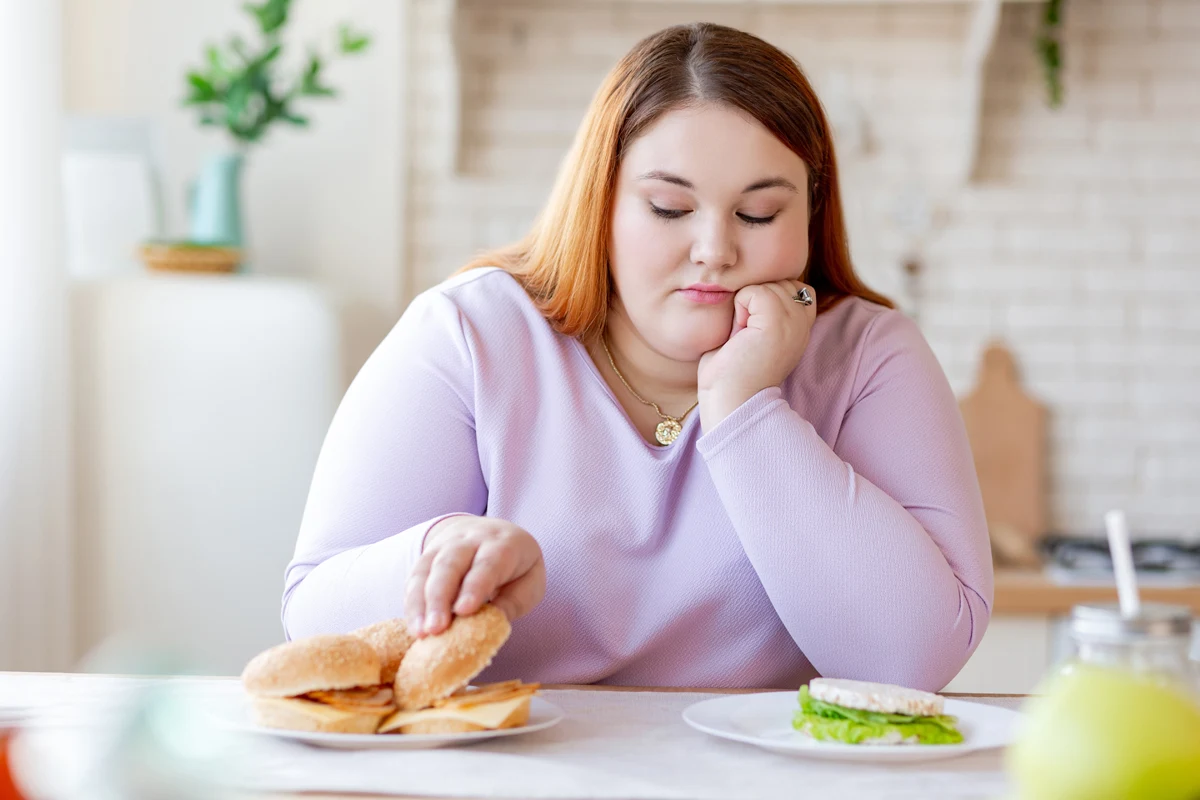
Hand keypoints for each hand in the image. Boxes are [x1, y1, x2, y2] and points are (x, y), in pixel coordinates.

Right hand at [405, 515, 545, 637]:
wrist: (491, 530)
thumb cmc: (516, 566)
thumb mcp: (530, 581)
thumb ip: (515, 601)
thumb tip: (493, 623)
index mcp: (502, 543)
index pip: (487, 563)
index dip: (475, 586)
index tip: (464, 611)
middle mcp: (470, 540)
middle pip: (450, 564)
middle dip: (440, 597)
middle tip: (436, 629)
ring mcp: (445, 545)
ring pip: (428, 570)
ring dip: (421, 603)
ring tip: (421, 633)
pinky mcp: (427, 557)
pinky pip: (415, 578)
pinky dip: (413, 604)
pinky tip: (414, 627)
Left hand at [697, 279, 815, 430]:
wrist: (731, 403)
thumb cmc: (730, 374)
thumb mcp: (749, 334)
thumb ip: (757, 310)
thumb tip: (746, 283)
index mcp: (800, 327)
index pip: (793, 285)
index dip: (765, 297)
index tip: (751, 330)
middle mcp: (802, 324)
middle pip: (778, 280)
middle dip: (754, 299)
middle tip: (744, 334)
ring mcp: (793, 322)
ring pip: (766, 284)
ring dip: (745, 304)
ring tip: (742, 335)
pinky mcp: (778, 322)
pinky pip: (755, 291)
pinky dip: (740, 306)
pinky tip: (739, 332)